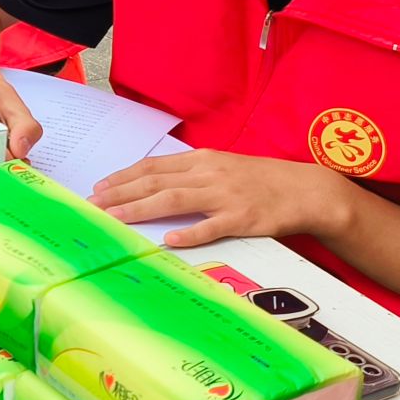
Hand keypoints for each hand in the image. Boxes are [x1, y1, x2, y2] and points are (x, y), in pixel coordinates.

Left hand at [89, 148, 353, 247]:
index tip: (99, 188)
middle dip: (121, 193)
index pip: (154, 167)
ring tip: (116, 217)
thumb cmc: (261, 181)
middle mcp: (210, 174)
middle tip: (94, 205)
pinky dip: (190, 232)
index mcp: (203, 160)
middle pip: (156, 182)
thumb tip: (156, 184)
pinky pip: (212, 226)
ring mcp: (226, 196)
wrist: (305, 190)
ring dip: (142, 209)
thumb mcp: (223, 168)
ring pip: (176, 200)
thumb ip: (191, 175)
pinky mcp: (243, 218)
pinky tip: (169, 239)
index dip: (124, 177)